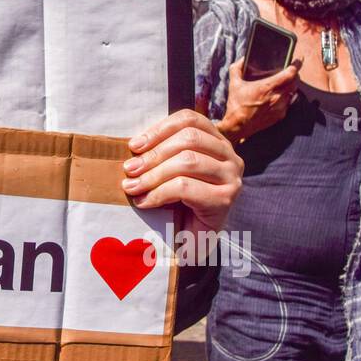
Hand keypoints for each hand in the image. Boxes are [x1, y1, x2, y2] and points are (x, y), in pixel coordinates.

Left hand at [122, 109, 243, 230]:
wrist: (194, 241)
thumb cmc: (179, 203)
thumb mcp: (170, 171)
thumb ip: (159, 153)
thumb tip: (132, 145)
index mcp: (216, 141)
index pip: (189, 119)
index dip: (159, 129)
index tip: (134, 145)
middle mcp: (230, 155)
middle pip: (189, 139)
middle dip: (153, 153)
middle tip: (129, 169)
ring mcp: (232, 177)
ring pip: (188, 161)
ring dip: (153, 174)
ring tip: (132, 186)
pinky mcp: (226, 199)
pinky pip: (185, 187)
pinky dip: (159, 193)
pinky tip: (144, 202)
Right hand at [216, 59, 302, 142]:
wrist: (238, 126)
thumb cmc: (236, 105)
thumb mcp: (234, 84)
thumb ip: (237, 69)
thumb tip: (242, 60)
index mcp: (267, 87)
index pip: (289, 74)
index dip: (296, 65)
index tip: (298, 60)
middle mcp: (276, 97)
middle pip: (295, 82)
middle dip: (294, 76)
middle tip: (289, 72)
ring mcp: (280, 107)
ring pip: (293, 92)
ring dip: (290, 86)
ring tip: (283, 84)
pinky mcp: (280, 115)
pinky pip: (288, 103)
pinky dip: (286, 98)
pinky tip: (277, 97)